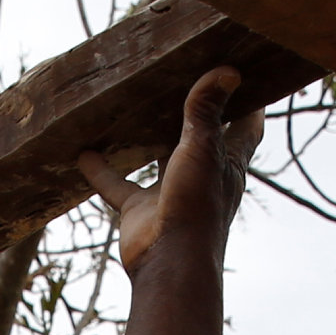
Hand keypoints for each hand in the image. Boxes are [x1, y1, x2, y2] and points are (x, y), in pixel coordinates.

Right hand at [77, 67, 264, 275]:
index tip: (246, 71)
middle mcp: (201, 174)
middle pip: (201, 135)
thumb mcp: (202, 148)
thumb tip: (227, 70)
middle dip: (196, 109)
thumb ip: (206, 109)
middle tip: (183, 74)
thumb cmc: (196, 207)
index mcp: (227, 162)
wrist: (169, 264)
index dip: (251, 100)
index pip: (247, 125)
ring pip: (158, 157)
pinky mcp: (141, 210)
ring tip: (133, 106)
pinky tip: (84, 153)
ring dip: (146, 138)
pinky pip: (117, 186)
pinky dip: (101, 171)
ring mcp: (170, 192)